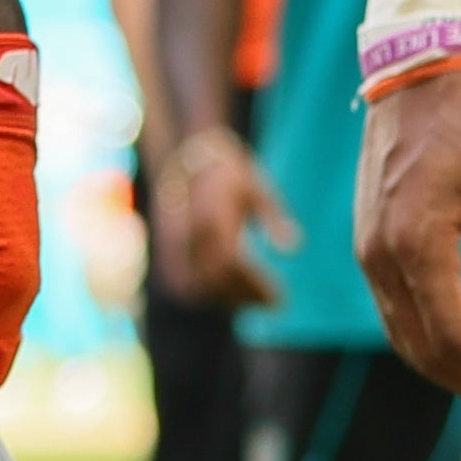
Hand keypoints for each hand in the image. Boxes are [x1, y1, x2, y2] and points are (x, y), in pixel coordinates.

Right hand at [163, 128, 291, 312]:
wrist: (185, 158)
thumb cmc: (228, 172)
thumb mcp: (256, 187)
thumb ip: (273, 216)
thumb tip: (294, 247)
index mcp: (210, 217)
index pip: (231, 263)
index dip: (254, 284)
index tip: (280, 297)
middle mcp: (187, 235)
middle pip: (216, 280)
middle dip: (246, 296)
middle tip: (274, 303)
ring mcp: (172, 247)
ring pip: (199, 288)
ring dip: (229, 300)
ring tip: (257, 300)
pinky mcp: (167, 254)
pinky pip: (185, 286)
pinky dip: (210, 296)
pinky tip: (233, 296)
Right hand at [354, 66, 460, 421]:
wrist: (421, 65)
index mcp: (417, 242)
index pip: (454, 341)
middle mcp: (381, 257)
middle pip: (426, 354)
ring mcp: (369, 253)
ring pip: (408, 341)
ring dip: (460, 370)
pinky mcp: (371, 245)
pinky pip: (400, 314)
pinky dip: (438, 342)